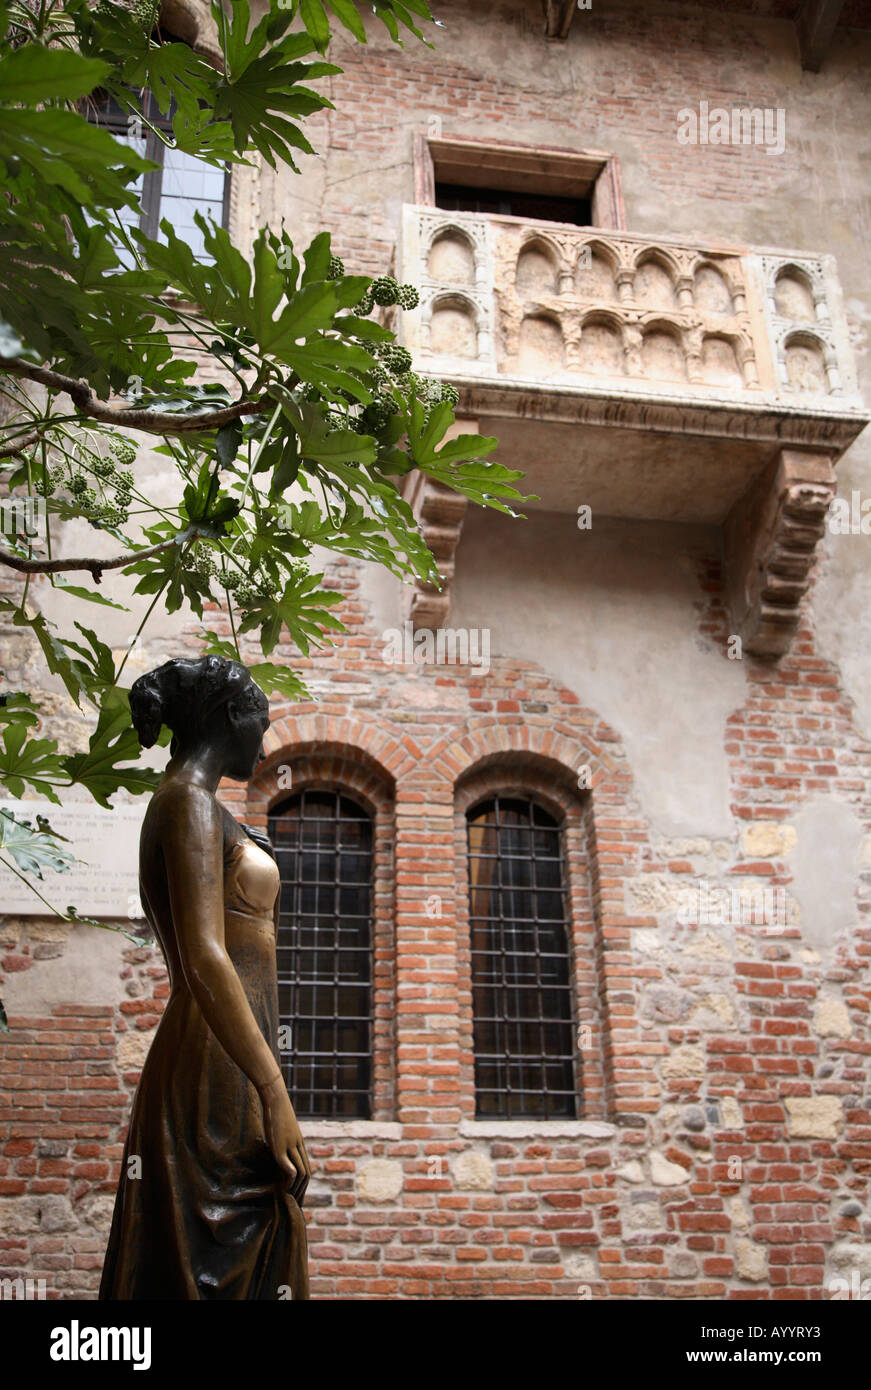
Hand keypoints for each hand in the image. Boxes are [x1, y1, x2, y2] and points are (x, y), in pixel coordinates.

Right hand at [258, 1074, 310, 1205]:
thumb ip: (282, 1137)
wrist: (275, 1097)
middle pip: (307, 1173)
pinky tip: (282, 1186)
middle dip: (302, 1191)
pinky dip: (288, 1179)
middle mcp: (298, 1146)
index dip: (303, 1184)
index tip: (298, 1196)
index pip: (306, 1168)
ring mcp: (290, 1146)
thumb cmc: (275, 1109)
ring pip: (301, 1172)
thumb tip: (276, 1144)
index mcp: (299, 1143)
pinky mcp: (280, 1147)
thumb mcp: (281, 1127)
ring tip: (288, 1200)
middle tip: (296, 1206)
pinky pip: (289, 1166)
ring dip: (295, 1189)